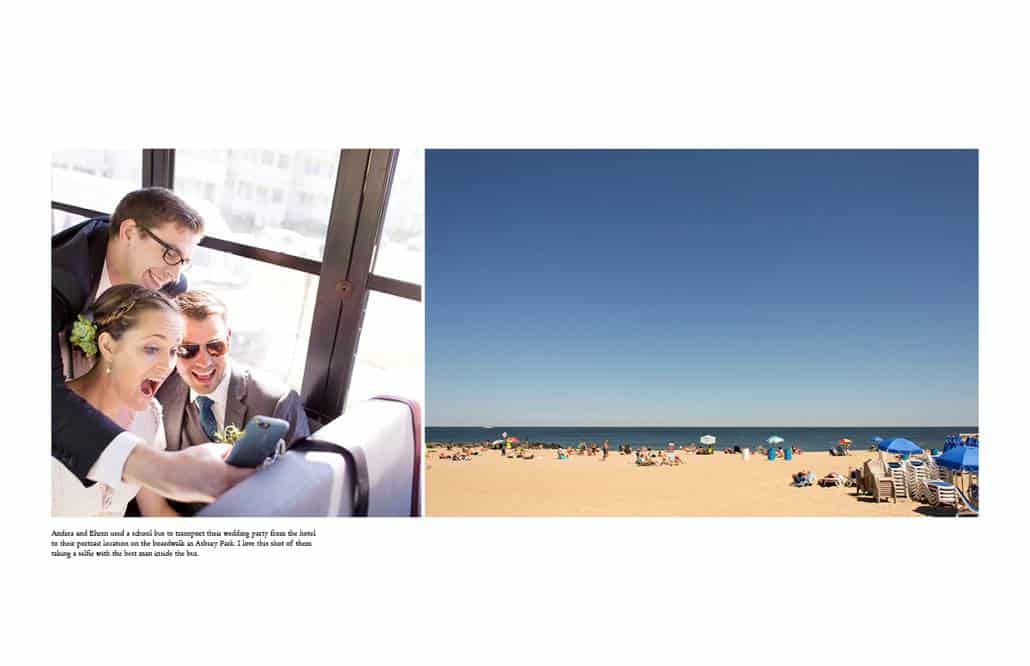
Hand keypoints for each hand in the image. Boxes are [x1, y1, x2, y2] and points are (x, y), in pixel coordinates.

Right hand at [123, 443, 254, 502]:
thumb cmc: (186, 460)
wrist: (165, 475)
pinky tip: (235, 483)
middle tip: (262, 468)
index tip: (270, 462)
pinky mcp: (212, 501)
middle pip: (249, 486)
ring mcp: (217, 498)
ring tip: (247, 475)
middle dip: (256, 478)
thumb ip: (229, 450)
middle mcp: (223, 490)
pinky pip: (229, 495)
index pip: (253, 474)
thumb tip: (242, 451)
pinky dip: (234, 489)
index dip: (264, 468)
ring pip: (239, 492)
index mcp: (225, 475)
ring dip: (245, 484)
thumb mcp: (211, 449)